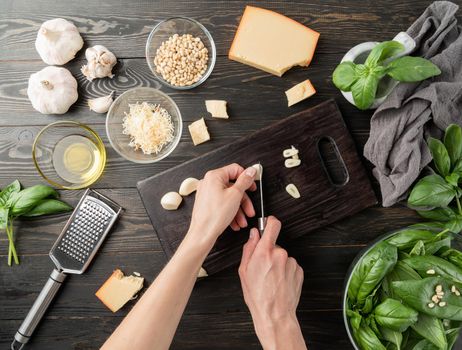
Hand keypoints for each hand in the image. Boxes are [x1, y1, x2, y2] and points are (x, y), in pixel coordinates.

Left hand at [189, 163, 256, 243]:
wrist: (202, 234)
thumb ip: (244, 181)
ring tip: (243, 221)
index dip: (247, 178)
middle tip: (250, 209)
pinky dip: (230, 212)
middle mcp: (208, 182)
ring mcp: (207, 193)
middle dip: (244, 201)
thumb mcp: (235, 195)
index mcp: (214, 176)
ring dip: (239, 210)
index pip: (235, 169)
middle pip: (233, 187)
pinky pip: (222, 204)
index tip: (253, 186)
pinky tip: (235, 223)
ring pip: (229, 197)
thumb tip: (251, 171)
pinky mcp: (207, 203)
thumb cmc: (214, 216)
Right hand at [239, 216, 305, 349]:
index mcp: (264, 252)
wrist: (275, 314)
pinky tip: (279, 282)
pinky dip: (285, 271)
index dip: (270, 222)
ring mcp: (291, 262)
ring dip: (278, 263)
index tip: (268, 223)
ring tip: (271, 279)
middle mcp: (280, 254)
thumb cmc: (258, 295)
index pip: (272, 225)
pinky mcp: (299, 271)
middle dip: (269, 253)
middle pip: (274, 245)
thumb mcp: (244, 271)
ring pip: (283, 256)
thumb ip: (249, 249)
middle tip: (263, 268)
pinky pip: (290, 265)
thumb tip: (253, 235)